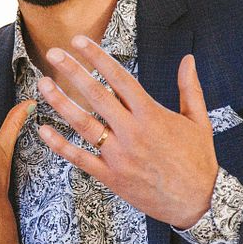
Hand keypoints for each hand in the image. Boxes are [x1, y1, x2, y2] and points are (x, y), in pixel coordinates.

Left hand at [36, 35, 217, 227]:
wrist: (199, 202)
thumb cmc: (199, 161)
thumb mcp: (199, 121)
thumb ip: (190, 88)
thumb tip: (188, 59)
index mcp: (151, 114)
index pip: (119, 78)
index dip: (97, 57)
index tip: (79, 42)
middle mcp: (132, 131)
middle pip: (96, 95)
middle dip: (73, 72)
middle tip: (53, 54)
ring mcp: (119, 155)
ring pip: (84, 124)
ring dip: (61, 102)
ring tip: (43, 84)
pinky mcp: (111, 177)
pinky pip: (80, 158)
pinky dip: (60, 145)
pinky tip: (44, 130)